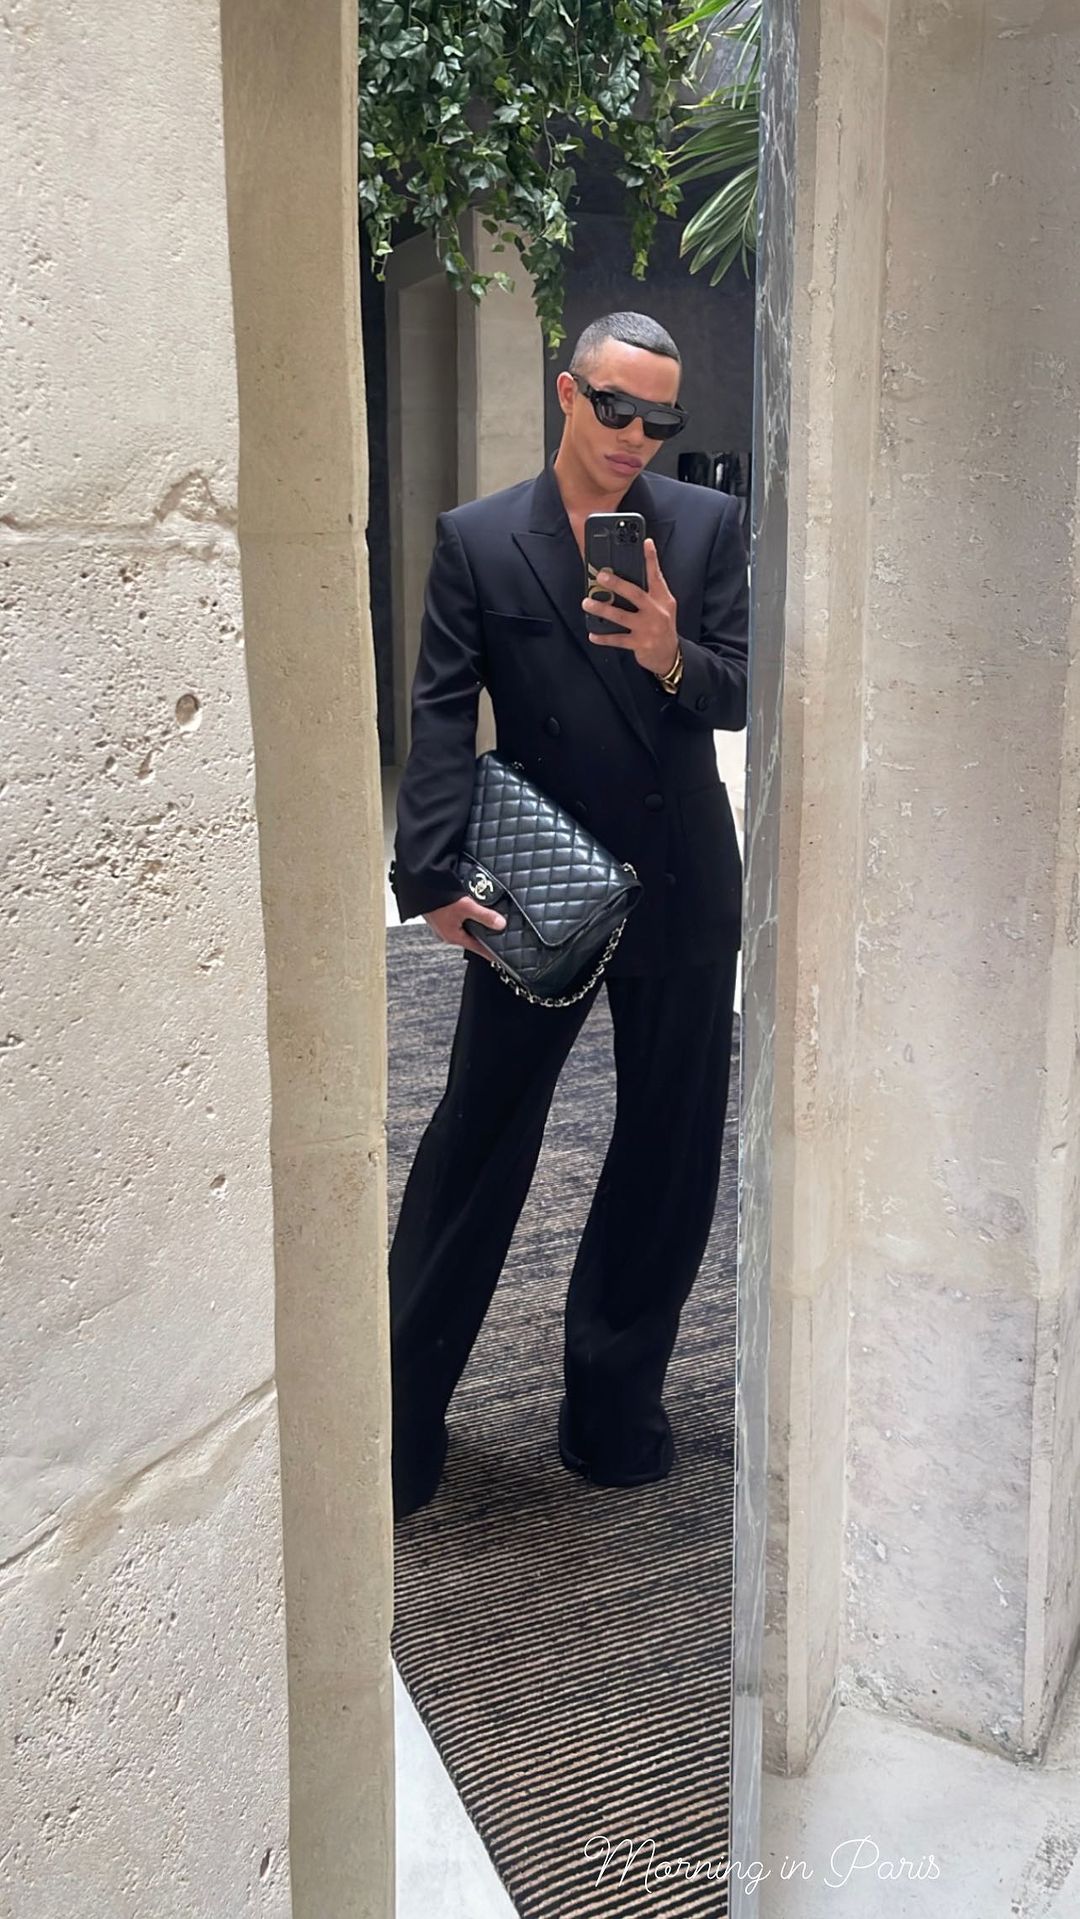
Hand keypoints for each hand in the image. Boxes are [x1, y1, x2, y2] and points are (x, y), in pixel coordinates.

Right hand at [423, 895, 506, 959]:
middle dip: (484, 936)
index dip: (490, 952)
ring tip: (487, 920)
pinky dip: (467, 916)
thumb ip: (484, 916)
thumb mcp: (465, 907)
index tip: (499, 958)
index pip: (477, 948)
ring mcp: (443, 924)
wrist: (419, 889)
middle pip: (471, 938)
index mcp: (453, 936)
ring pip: (464, 927)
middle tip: (497, 936)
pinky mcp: (441, 914)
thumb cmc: (436, 900)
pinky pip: (458, 919)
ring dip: (475, 924)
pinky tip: (471, 909)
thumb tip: (500, 924)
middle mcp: (447, 933)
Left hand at [582, 537, 679, 676]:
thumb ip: (650, 592)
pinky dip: (604, 637)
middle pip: (635, 594)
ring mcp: (648, 628)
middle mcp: (656, 612)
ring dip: (603, 609)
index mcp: (662, 599)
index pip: (657, 575)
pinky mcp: (640, 644)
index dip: (651, 558)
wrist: (670, 655)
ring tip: (587, 603)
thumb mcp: (663, 606)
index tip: (645, 542)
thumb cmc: (661, 626)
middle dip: (617, 584)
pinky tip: (593, 634)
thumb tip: (627, 576)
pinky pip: (618, 640)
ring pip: (621, 617)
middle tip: (601, 576)